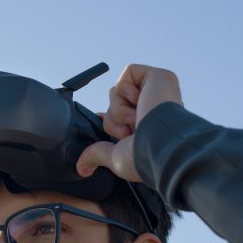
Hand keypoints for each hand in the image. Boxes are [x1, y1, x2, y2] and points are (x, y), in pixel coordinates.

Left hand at [76, 64, 182, 181]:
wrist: (160, 144)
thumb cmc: (145, 157)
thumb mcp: (116, 158)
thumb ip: (97, 155)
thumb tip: (83, 168)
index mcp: (147, 127)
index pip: (122, 115)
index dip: (110, 119)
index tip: (101, 123)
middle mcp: (153, 109)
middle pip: (116, 105)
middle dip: (115, 120)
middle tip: (128, 132)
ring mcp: (157, 92)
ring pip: (118, 91)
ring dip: (120, 109)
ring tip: (137, 120)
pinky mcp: (158, 77)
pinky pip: (128, 74)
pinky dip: (126, 92)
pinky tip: (141, 104)